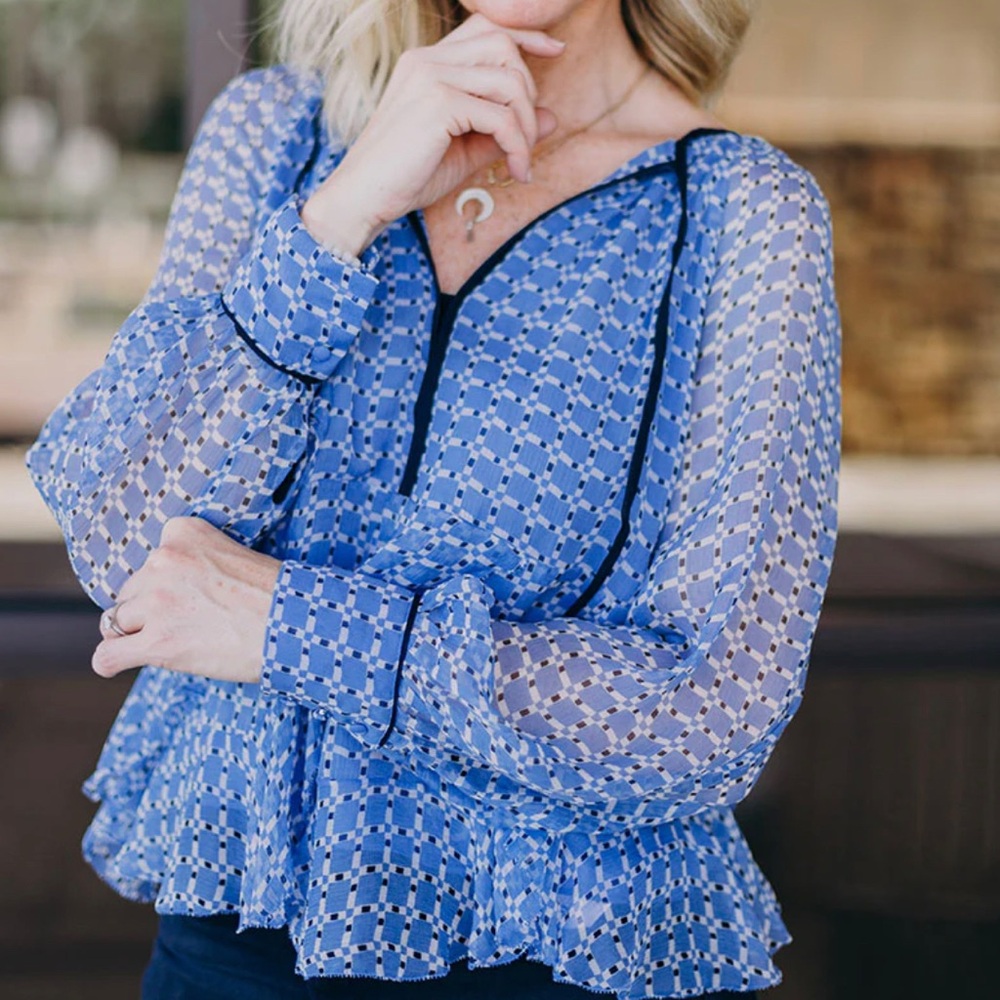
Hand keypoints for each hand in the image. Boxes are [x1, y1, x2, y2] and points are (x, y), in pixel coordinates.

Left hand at [93, 517, 281, 682]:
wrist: (295, 624)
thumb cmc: (275, 595)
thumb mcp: (232, 554)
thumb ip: (193, 561)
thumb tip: (160, 592)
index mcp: (182, 533)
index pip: (150, 558)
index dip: (165, 582)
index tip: (191, 595)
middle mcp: (163, 561)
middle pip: (130, 591)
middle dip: (150, 609)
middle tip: (188, 624)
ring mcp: (158, 603)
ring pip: (115, 621)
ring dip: (137, 633)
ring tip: (170, 643)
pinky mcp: (158, 642)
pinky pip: (107, 655)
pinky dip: (109, 661)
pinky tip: (119, 663)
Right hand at [300, 11, 562, 254]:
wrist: (363, 198)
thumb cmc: (407, 177)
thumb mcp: (464, 150)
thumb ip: (504, 130)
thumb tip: (553, 116)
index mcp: (427, 63)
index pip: (486, 28)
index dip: (526, 36)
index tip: (555, 52)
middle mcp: (428, 60)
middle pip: (504, 46)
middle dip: (528, 93)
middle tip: (526, 140)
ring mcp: (431, 77)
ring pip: (509, 83)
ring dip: (526, 127)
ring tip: (521, 162)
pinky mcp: (439, 103)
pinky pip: (501, 118)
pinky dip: (518, 146)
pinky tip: (516, 171)